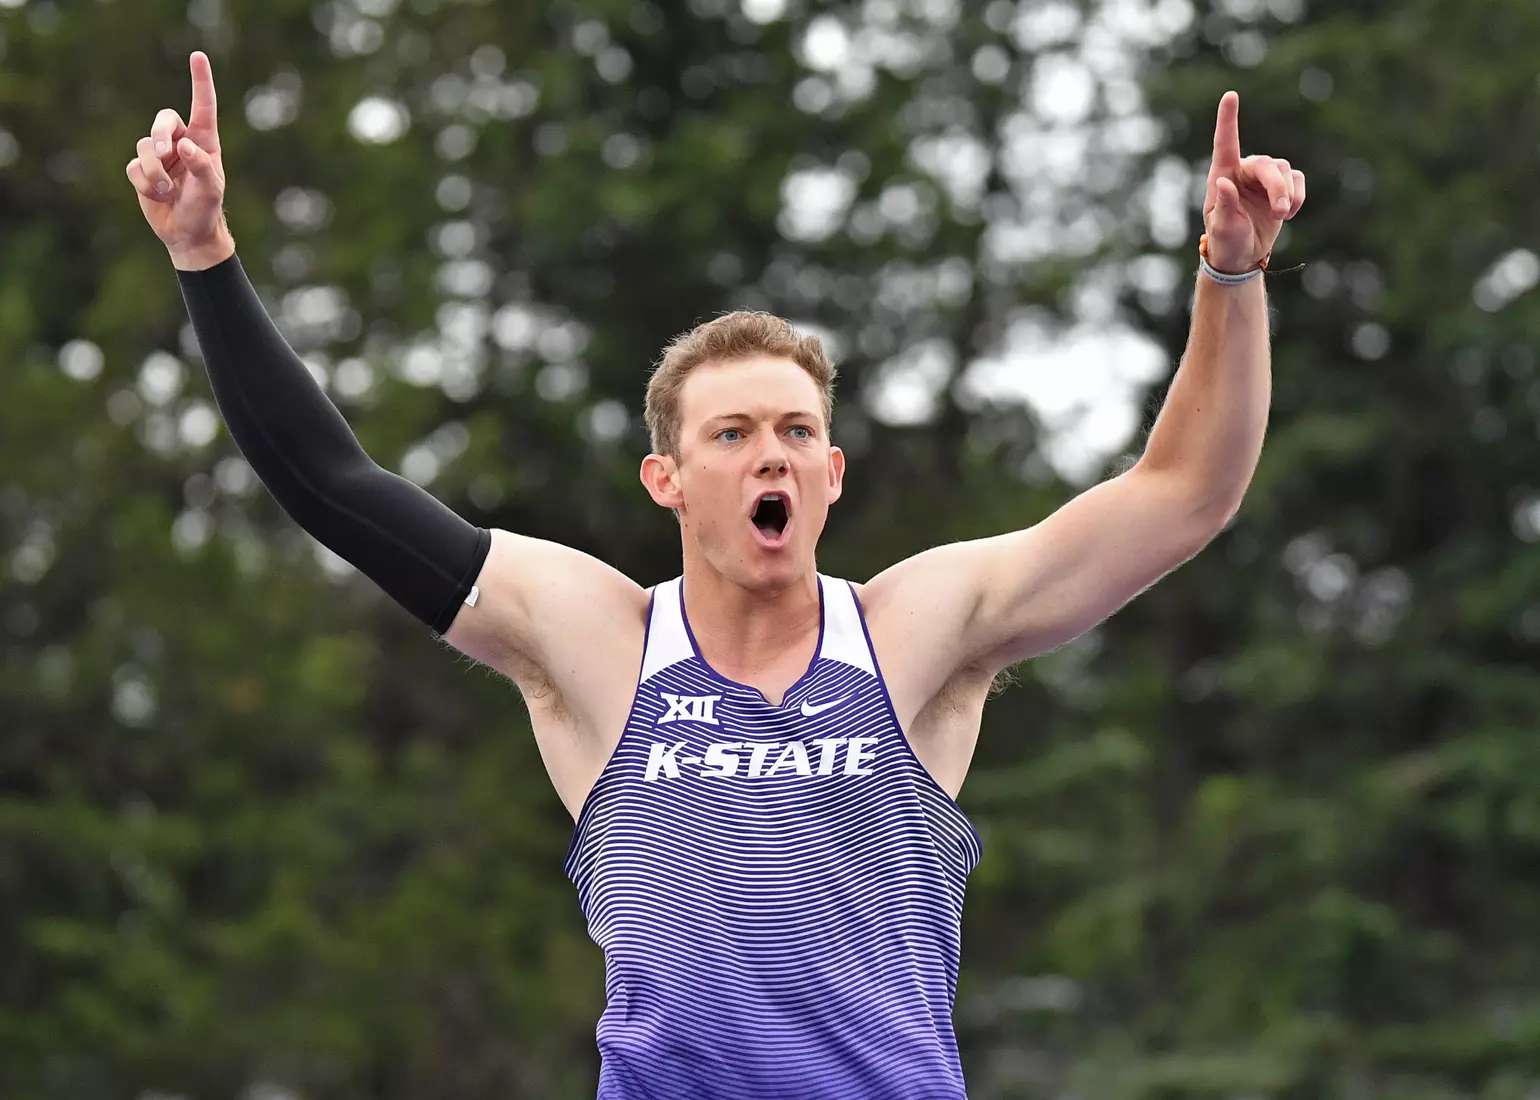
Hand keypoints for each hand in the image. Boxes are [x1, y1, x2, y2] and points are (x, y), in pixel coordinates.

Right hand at [125, 51, 231, 269]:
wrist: (188, 234)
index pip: (203, 107)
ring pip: (144, 147)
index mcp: (204, 142)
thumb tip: (184, 146)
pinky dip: (145, 184)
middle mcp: (181, 144)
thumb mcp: (211, 190)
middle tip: (164, 153)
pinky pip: (134, 168)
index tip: (198, 56)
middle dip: (160, 134)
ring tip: (167, 191)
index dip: (200, 81)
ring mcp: (160, 157)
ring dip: (155, 172)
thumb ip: (201, 166)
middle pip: (163, 120)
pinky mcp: (142, 171)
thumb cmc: (206, 210)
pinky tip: (158, 197)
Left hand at [1201, 91, 1305, 274]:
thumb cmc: (1226, 241)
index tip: (1230, 95)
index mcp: (1223, 175)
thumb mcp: (1222, 228)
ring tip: (1281, 217)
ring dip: (1287, 195)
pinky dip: (1297, 197)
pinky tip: (1288, 214)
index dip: (1228, 119)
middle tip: (1280, 214)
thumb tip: (1224, 182)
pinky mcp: (1282, 185)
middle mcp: (1243, 170)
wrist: (1242, 255)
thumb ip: (1224, 205)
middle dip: (1278, 188)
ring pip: (1285, 171)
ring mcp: (1264, 176)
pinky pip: (1297, 180)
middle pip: (1268, 165)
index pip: (1225, 143)